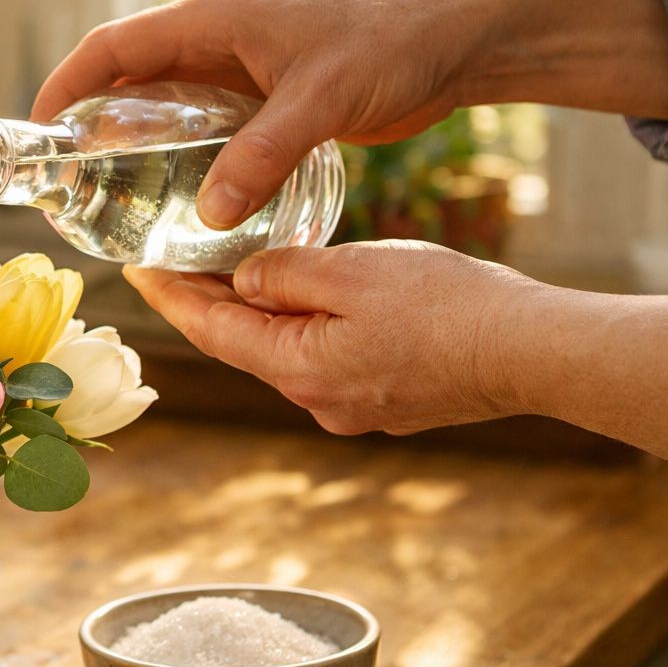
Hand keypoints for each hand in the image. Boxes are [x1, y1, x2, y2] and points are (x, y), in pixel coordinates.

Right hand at [35, 0, 667, 229]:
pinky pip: (206, 129)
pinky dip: (183, 159)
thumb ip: (262, 157)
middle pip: (130, 79)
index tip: (39, 133)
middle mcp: (218, 40)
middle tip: (70, 183)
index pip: (114, 46)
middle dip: (92, 126)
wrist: (455, 38)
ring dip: (136, 147)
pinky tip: (181, 201)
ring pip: (166, 107)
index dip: (67, 86)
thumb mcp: (322, 99)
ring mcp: (241, 69)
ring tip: (112, 200)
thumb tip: (210, 215)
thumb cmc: (391, 43)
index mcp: (215, 19)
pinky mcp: (267, 97)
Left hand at [124, 242, 538, 435]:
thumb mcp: (351, 271)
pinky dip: (307, 325)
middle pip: (245, 344)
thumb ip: (284, 274)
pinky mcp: (385, 400)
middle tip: (177, 260)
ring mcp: (351, 407)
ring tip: (239, 267)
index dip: (170, 298)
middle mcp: (315, 401)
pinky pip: (327, 357)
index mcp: (297, 370)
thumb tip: (245, 281)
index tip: (135, 272)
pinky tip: (312, 296)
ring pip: (288, 350)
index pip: (211, 331)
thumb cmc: (447, 307)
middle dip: (211, 301)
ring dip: (263, 312)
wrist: (532, 351)